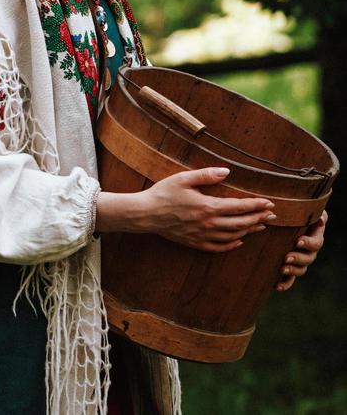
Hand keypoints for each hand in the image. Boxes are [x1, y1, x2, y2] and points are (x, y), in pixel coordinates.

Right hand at [141, 167, 276, 251]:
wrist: (145, 214)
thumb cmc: (163, 193)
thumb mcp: (183, 178)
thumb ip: (206, 175)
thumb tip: (227, 171)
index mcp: (208, 206)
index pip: (239, 207)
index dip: (256, 205)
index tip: (270, 203)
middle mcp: (208, 224)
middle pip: (240, 223)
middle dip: (258, 218)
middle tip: (272, 215)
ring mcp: (202, 236)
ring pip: (232, 236)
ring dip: (249, 231)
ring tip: (261, 226)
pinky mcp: (195, 243)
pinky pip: (219, 247)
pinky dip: (232, 245)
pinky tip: (239, 241)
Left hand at [276, 210, 327, 291]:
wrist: (289, 217)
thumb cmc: (298, 209)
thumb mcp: (307, 207)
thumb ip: (314, 212)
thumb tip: (321, 220)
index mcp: (315, 236)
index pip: (316, 243)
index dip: (308, 243)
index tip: (298, 241)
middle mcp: (310, 249)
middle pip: (309, 258)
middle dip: (298, 258)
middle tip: (287, 257)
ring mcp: (301, 258)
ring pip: (301, 269)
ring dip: (292, 271)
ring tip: (282, 269)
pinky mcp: (291, 265)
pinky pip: (291, 278)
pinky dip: (285, 283)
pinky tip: (277, 286)